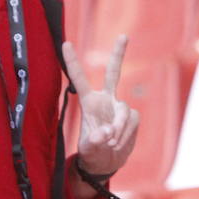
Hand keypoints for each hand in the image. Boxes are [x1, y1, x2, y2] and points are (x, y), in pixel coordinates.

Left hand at [64, 36, 139, 178]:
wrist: (108, 162)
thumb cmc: (92, 153)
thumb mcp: (88, 150)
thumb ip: (95, 141)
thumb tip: (106, 132)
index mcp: (88, 102)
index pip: (78, 79)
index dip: (72, 61)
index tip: (65, 43)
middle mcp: (105, 100)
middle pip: (113, 72)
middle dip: (118, 54)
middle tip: (123, 36)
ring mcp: (120, 107)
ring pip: (124, 111)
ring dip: (119, 129)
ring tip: (111, 143)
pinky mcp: (132, 116)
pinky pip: (132, 121)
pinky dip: (126, 134)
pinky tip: (119, 142)